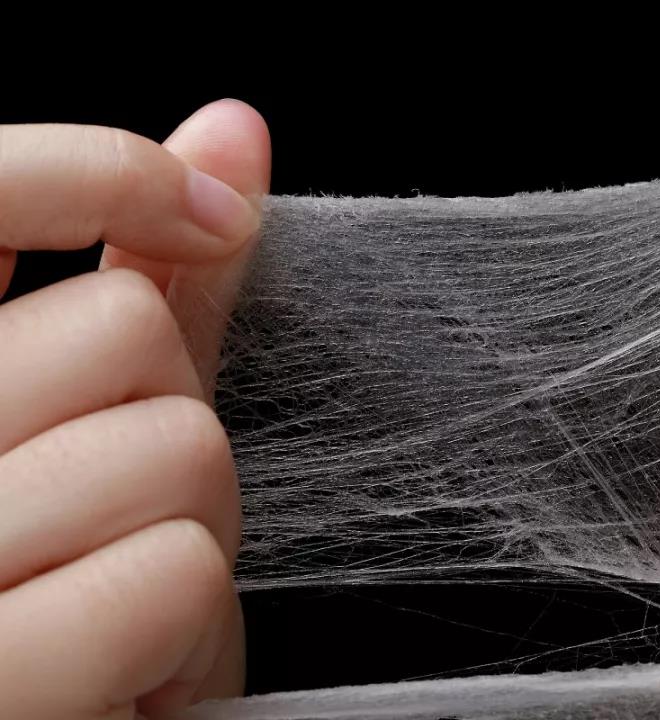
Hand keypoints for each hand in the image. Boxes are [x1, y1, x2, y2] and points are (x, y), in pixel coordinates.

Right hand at [0, 100, 269, 717]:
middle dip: (172, 419)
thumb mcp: (99, 425)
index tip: (206, 211)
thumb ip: (152, 281)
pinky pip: (175, 571)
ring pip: (175, 442)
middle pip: (122, 327)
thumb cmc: (75, 590)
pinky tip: (126, 663)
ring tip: (117, 590)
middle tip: (116, 513)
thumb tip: (233, 127)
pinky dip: (187, 620)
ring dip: (193, 524)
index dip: (105, 169)